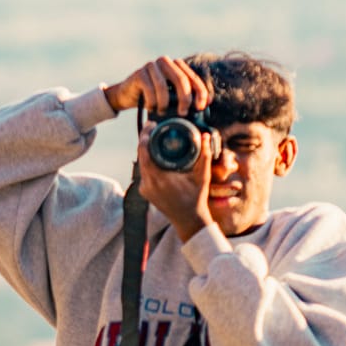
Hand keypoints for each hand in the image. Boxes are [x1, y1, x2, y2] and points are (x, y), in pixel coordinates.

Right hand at [104, 56, 211, 117]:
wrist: (127, 95)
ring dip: (165, 103)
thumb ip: (187, 97)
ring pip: (164, 86)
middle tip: (183, 113)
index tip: (201, 108)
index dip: (201, 93)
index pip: (194, 78)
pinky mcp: (140, 73)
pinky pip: (149, 89)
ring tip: (163, 113)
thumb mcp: (172, 98)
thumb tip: (208, 103)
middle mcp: (166, 62)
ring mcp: (152, 66)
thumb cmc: (154, 98)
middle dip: (184, 99)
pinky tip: (152, 109)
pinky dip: (152, 102)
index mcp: (177, 66)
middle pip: (181, 80)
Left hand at [137, 129, 214, 244]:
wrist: (189, 221)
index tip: (152, 124)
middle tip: (152, 127)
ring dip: (146, 150)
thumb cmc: (197, 199)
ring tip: (154, 137)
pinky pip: (143, 172)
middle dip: (145, 139)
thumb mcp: (203, 176)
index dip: (145, 135)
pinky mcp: (145, 192)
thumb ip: (205, 155)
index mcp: (159, 178)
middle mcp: (148, 184)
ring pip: (141, 163)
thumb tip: (204, 135)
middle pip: (140, 155)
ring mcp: (144, 189)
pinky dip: (147, 162)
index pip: (144, 151)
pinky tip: (154, 154)